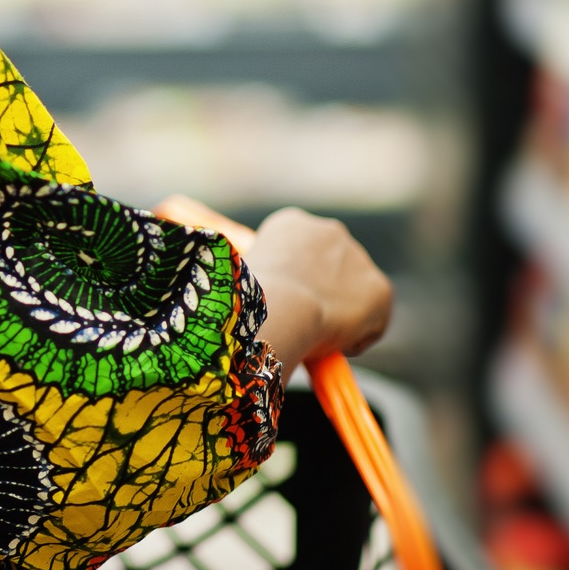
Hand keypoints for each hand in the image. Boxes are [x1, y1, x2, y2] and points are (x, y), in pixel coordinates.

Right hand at [152, 197, 390, 375]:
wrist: (282, 305)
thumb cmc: (240, 295)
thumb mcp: (227, 276)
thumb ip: (230, 278)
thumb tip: (188, 281)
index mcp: (291, 224)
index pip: (297, 255)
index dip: (289, 283)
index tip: (279, 305)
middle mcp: (329, 232)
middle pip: (327, 272)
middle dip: (316, 296)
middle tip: (296, 326)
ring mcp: (357, 260)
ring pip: (349, 296)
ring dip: (335, 317)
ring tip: (310, 339)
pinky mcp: (380, 290)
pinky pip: (371, 321)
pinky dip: (356, 338)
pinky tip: (330, 345)